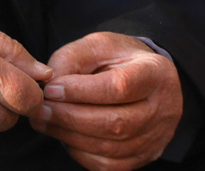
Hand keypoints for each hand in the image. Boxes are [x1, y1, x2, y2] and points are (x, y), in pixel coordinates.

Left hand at [29, 32, 180, 170]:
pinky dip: (81, 153)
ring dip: (70, 136)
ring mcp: (157, 136)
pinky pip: (110, 165)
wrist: (143, 78)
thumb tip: (50, 86)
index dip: (81, 91)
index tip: (50, 89)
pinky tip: (64, 135)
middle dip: (70, 118)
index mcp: (155, 72)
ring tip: (45, 121)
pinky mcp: (144, 156)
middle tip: (41, 109)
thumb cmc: (117, 59)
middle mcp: (163, 108)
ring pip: (111, 148)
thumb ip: (71, 60)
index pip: (119, 87)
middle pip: (116, 123)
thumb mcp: (96, 45)